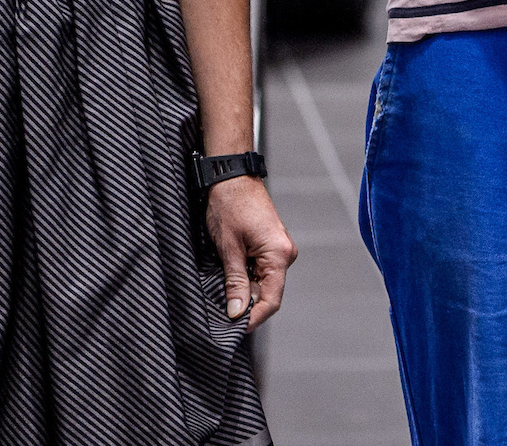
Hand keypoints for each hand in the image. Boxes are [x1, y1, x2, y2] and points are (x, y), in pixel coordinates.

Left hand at [205, 177, 294, 330]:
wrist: (231, 177)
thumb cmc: (230, 206)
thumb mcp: (228, 248)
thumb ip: (235, 282)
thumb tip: (236, 312)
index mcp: (279, 254)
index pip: (272, 300)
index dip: (253, 318)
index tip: (233, 329)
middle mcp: (285, 253)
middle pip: (269, 293)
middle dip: (246, 306)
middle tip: (221, 315)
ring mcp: (279, 249)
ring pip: (264, 283)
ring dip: (245, 292)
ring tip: (222, 296)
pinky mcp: (271, 245)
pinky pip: (262, 271)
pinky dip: (246, 279)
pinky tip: (229, 279)